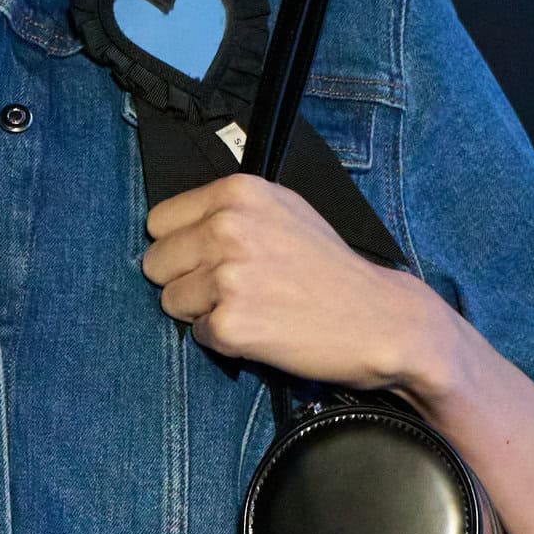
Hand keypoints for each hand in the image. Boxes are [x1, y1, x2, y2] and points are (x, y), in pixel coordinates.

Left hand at [141, 170, 439, 390]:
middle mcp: (227, 228)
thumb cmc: (328, 267)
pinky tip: (262, 330)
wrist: (378, 318)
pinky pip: (198, 335)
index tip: (209, 258)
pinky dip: (224, 340)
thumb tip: (174, 228)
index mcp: (236, 193)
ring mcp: (227, 277)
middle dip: (185, 280)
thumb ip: (230, 210)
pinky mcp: (230, 325)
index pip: (159, 221)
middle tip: (234, 289)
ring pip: (170, 301)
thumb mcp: (283, 211)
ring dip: (203, 311)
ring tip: (252, 307)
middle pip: (156, 263)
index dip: (180, 245)